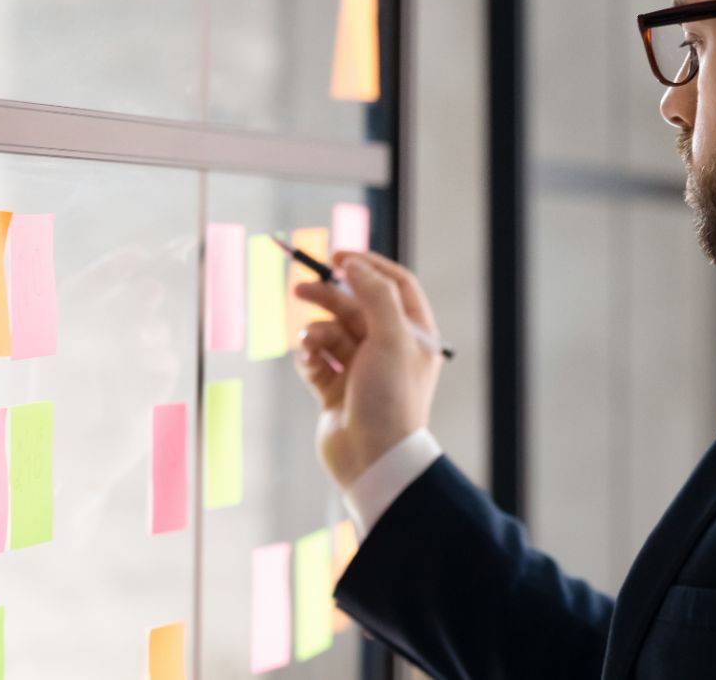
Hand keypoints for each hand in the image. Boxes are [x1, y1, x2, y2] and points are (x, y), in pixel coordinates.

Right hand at [291, 251, 443, 489]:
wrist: (373, 460)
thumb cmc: (391, 399)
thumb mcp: (391, 337)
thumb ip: (375, 294)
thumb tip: (354, 264)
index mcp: (414, 334)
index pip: (394, 284)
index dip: (368, 265)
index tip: (338, 255)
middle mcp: (390, 348)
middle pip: (356, 305)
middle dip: (329, 295)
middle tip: (301, 287)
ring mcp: (361, 369)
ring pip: (332, 331)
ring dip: (316, 331)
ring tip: (309, 343)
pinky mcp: (335, 388)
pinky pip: (317, 358)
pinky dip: (309, 355)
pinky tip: (308, 362)